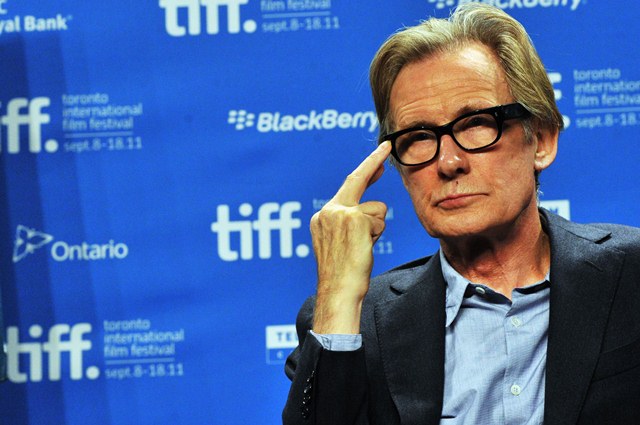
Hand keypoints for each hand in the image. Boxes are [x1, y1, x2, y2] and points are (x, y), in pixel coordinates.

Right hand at [311, 141, 391, 333]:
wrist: (337, 291)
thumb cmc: (343, 274)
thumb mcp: (340, 243)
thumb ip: (350, 222)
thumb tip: (371, 207)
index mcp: (322, 217)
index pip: (347, 186)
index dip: (365, 169)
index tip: (378, 156)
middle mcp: (327, 211)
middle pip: (357, 181)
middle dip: (373, 163)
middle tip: (388, 146)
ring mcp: (339, 213)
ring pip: (376, 209)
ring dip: (376, 228)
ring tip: (362, 248)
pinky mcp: (353, 219)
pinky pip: (379, 219)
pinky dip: (376, 234)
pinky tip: (364, 248)